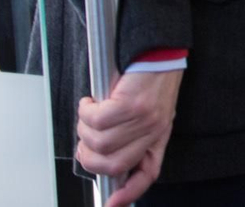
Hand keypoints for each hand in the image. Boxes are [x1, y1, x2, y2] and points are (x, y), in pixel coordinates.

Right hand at [74, 68, 181, 205]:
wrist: (160, 53)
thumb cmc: (150, 83)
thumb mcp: (148, 115)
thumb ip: (132, 138)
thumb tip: (104, 157)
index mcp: (157, 137)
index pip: (146, 174)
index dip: (128, 193)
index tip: (110, 203)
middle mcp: (153, 131)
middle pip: (112, 164)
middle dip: (88, 157)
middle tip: (84, 141)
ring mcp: (143, 119)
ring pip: (99, 142)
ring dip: (84, 129)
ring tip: (89, 114)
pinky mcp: (130, 104)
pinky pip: (96, 120)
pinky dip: (86, 112)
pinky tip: (91, 102)